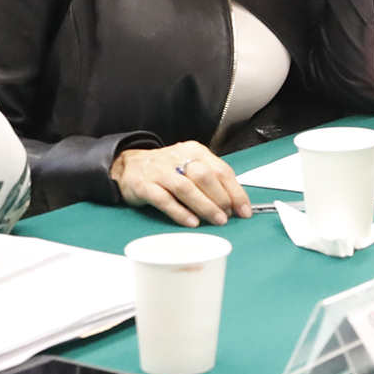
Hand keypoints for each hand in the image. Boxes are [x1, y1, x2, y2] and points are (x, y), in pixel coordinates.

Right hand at [113, 142, 250, 227]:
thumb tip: (234, 203)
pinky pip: (164, 200)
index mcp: (195, 151)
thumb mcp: (190, 165)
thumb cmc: (168, 169)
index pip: (221, 170)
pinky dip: (180, 212)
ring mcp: (160, 171)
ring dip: (205, 206)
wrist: (129, 165)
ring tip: (217, 221)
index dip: (235, 191)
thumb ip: (210, 179)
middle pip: (205, 177)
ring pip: (187, 188)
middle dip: (221, 198)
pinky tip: (192, 222)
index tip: (244, 210)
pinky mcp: (145, 186)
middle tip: (228, 216)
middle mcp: (178, 157)